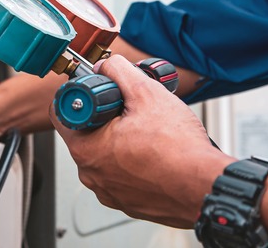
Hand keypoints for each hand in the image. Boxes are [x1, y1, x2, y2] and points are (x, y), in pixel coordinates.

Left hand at [50, 55, 234, 227]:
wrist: (205, 186)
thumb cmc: (179, 150)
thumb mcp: (147, 94)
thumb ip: (120, 72)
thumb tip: (107, 66)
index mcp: (86, 150)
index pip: (62, 113)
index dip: (81, 95)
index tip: (98, 91)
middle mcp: (91, 174)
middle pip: (86, 133)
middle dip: (106, 117)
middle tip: (131, 108)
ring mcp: (109, 191)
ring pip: (106, 154)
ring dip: (121, 139)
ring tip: (148, 131)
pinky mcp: (128, 201)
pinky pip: (122, 173)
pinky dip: (134, 161)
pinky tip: (154, 152)